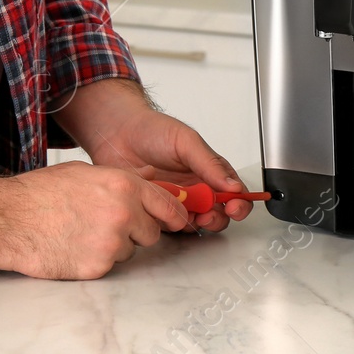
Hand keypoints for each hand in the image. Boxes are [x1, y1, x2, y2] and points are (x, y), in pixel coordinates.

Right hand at [0, 161, 190, 279]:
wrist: (10, 220)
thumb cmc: (41, 194)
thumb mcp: (85, 173)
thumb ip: (120, 181)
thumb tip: (145, 184)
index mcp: (123, 185)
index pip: (166, 204)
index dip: (173, 214)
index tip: (177, 221)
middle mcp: (123, 213)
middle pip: (151, 232)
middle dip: (136, 231)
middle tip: (108, 226)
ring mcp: (112, 243)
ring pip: (129, 251)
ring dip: (114, 247)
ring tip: (82, 234)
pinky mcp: (98, 267)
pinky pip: (110, 266)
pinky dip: (96, 261)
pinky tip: (74, 248)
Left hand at [87, 107, 256, 233]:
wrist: (115, 131)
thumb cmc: (151, 130)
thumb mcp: (186, 141)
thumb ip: (210, 164)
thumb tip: (233, 186)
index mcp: (207, 171)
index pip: (232, 193)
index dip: (238, 203)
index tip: (234, 207)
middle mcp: (194, 188)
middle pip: (216, 213)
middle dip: (217, 219)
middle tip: (209, 215)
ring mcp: (174, 200)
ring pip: (192, 222)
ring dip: (192, 222)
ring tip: (185, 212)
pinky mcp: (154, 209)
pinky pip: (166, 224)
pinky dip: (166, 220)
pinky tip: (161, 207)